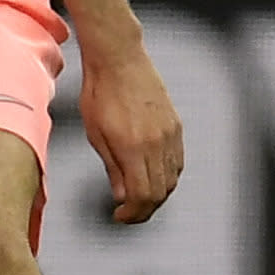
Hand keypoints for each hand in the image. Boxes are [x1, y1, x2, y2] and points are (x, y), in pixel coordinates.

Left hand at [76, 37, 184, 222]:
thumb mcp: (96, 134)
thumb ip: (112, 168)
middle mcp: (158, 143)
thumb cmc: (100, 92)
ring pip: (173, 179)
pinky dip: (167, 175)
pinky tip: (151, 174)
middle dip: (145, 208)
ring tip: (138, 194)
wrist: (119, 58)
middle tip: (128, 211)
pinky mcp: (176, 125)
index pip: (143, 196)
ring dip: (157, 193)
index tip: (119, 216)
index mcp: (134, 147)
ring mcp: (170, 134)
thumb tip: (122, 195)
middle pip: (161, 193)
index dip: (133, 213)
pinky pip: (178, 161)